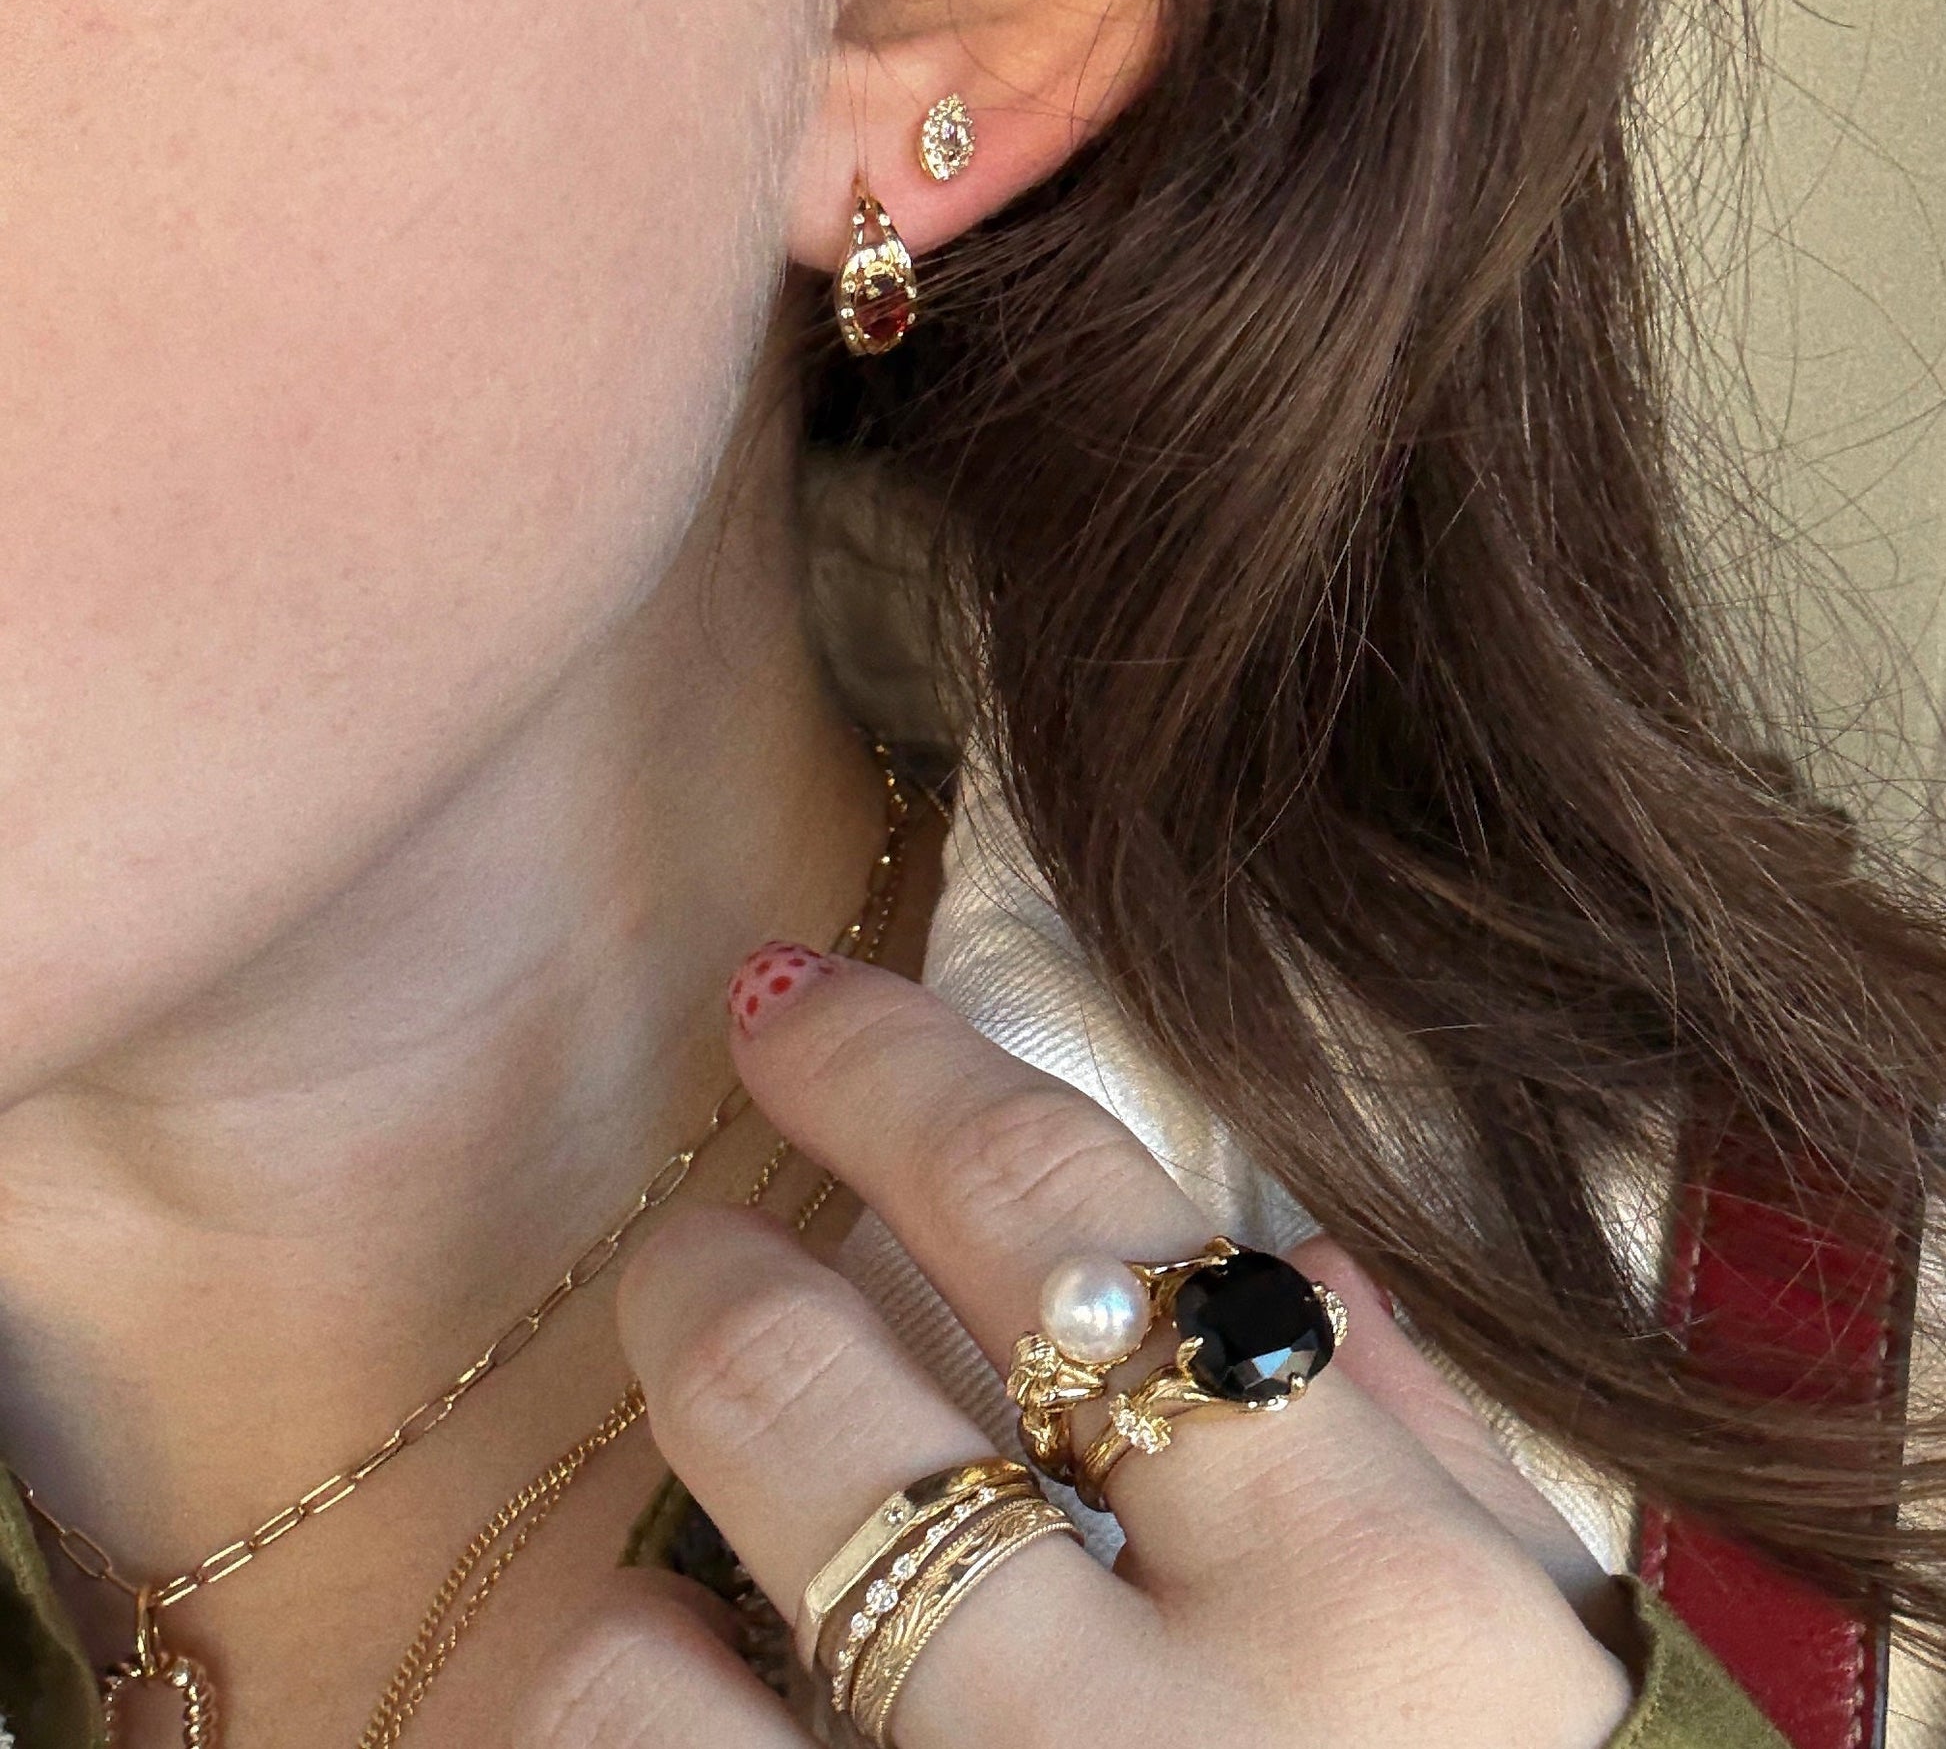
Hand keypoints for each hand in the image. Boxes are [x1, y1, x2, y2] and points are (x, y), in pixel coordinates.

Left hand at [522, 950, 1635, 1747]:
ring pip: (615, 1681)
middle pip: (800, 1404)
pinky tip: (657, 1732)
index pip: (1067, 1222)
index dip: (895, 1068)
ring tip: (649, 1615)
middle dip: (709, 1296)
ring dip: (602, 1611)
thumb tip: (1276, 1262)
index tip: (780, 996)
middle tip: (694, 1277)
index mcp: (1375, 1620)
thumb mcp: (1554, 1698)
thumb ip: (1431, 1468)